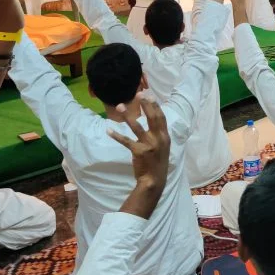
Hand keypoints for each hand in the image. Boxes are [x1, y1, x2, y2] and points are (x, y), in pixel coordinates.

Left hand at [110, 96, 170, 218]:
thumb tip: (153, 122)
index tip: (149, 95)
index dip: (155, 105)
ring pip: (137, 127)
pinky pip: (126, 141)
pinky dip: (116, 135)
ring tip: (120, 106)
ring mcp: (149, 145)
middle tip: (139, 94)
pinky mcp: (138, 151)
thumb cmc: (158, 163)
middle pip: (151, 118)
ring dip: (128, 116)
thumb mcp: (163, 147)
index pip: (161, 117)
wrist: (154, 180)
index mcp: (165, 137)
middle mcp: (158, 138)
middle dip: (145, 105)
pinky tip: (108, 130)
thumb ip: (159, 135)